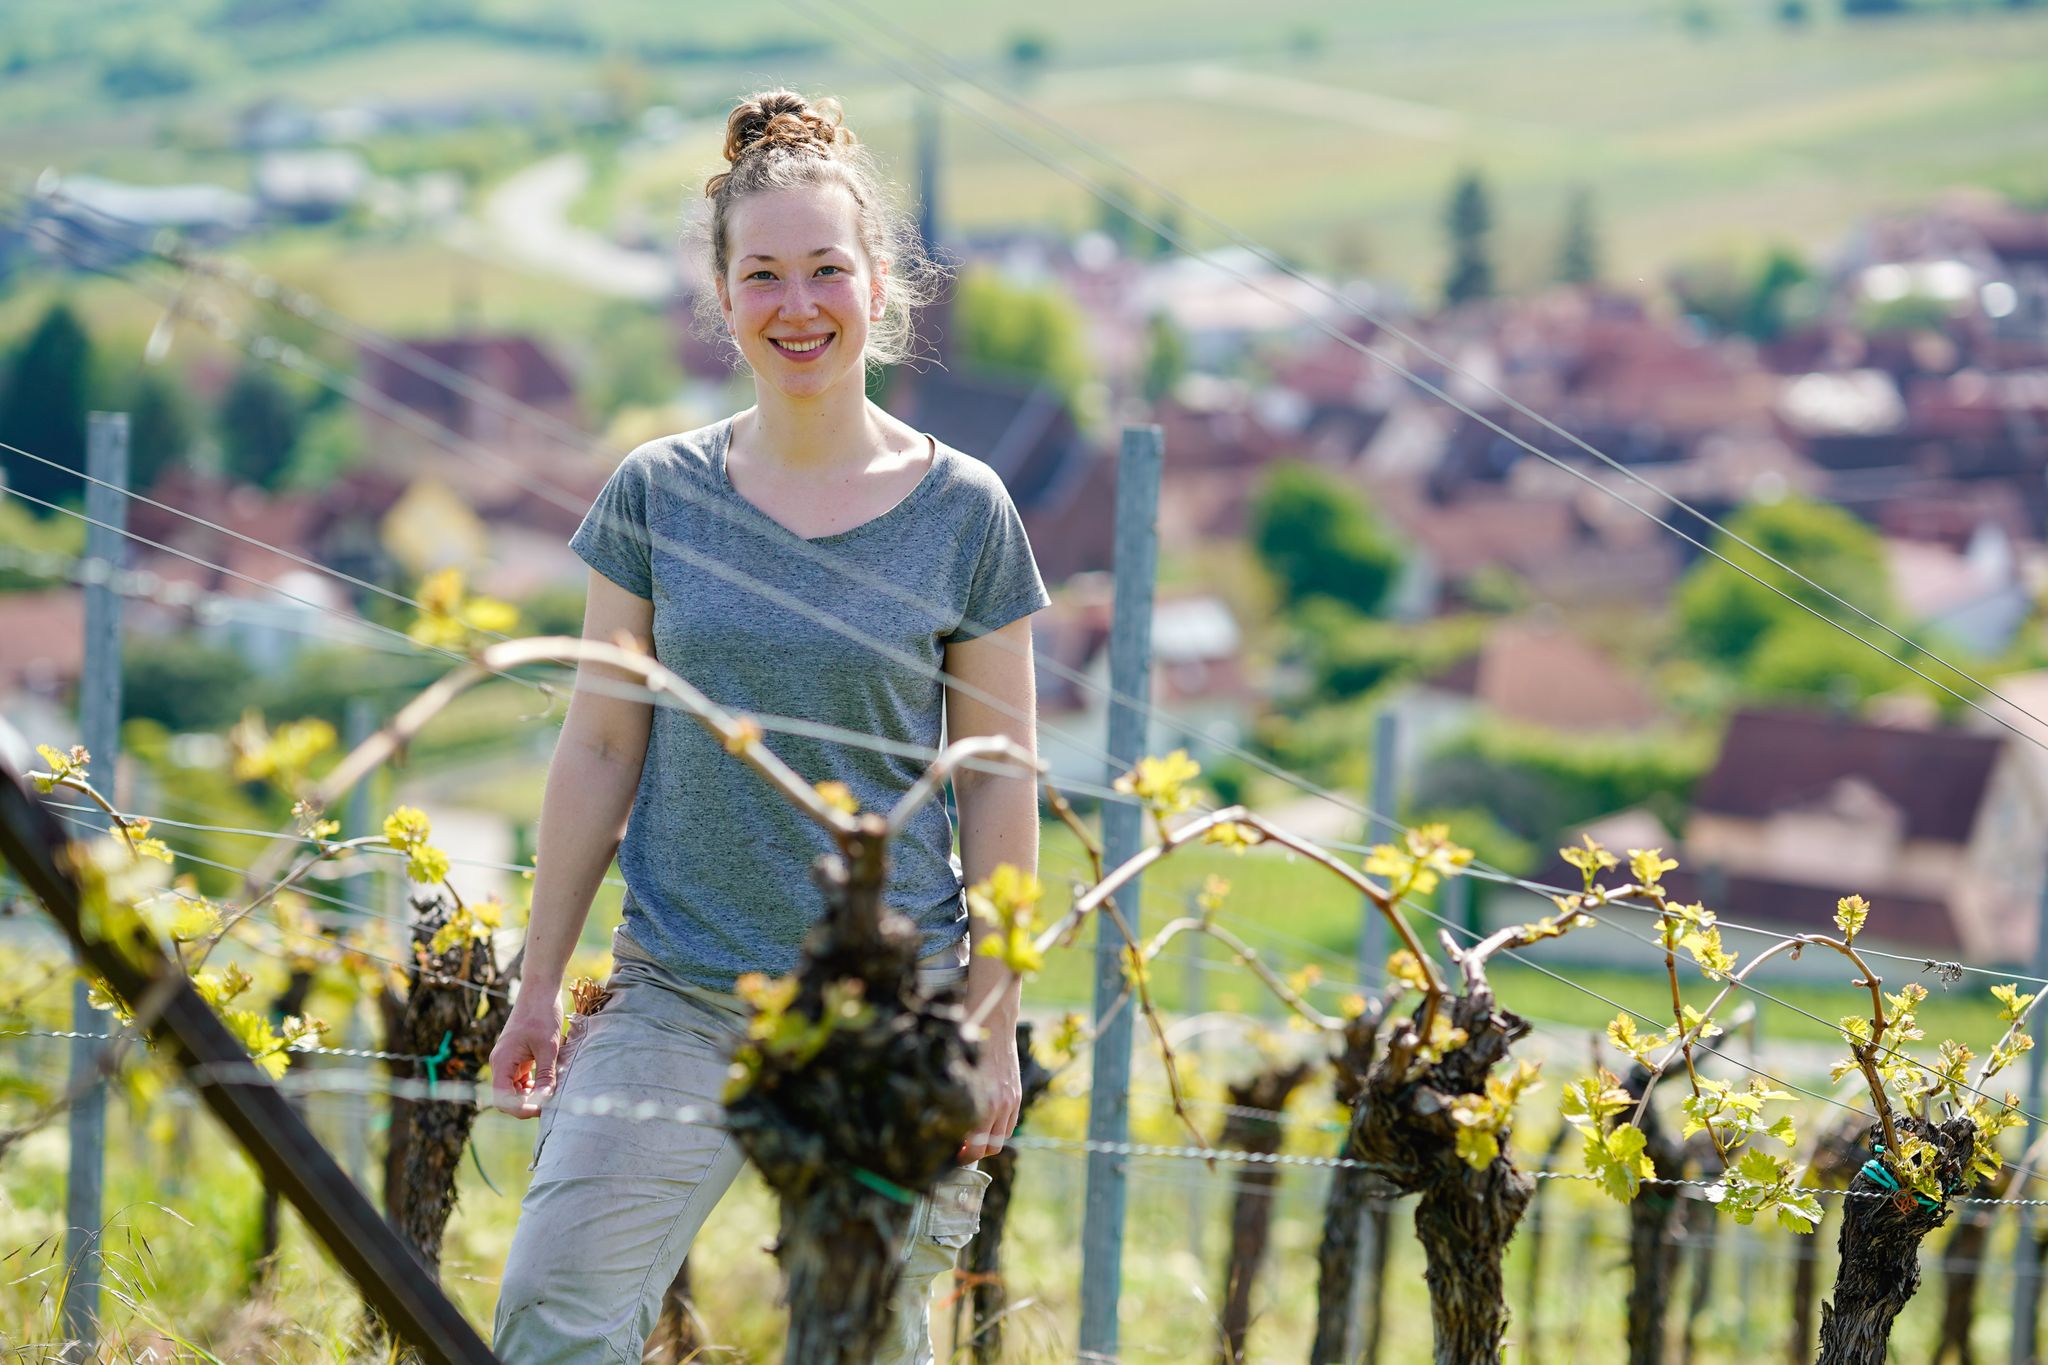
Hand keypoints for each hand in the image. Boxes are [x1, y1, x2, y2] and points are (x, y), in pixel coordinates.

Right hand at [490, 998, 563, 1118]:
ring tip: (551, 1094)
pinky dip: (533, 1085)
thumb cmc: (542, 1015)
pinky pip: (521, 1079)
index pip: (503, 1099)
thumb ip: (546, 1074)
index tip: (542, 1109)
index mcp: (502, 1062)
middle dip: (526, 1104)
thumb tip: (546, 1099)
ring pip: (515, 1089)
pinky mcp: (518, 1056)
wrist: (540, 990)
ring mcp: (508, 1060)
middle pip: (507, 1097)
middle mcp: (501, 1063)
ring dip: (531, 1095)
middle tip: (550, 1104)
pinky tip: (548, 1083)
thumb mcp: (549, 1047)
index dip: (520, 1109)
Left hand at [959, 1025, 1021, 1161]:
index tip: (952, 1157)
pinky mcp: (1016, 1094)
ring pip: (1000, 1139)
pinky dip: (999, 1129)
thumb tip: (941, 1127)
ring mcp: (1009, 1101)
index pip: (974, 1149)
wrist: (993, 1022)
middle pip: (989, 1148)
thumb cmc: (964, 1046)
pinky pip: (1010, 1124)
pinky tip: (986, 1122)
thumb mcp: (952, 1076)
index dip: (963, 1158)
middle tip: (960, 1149)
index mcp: (979, 1104)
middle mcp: (997, 1106)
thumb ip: (951, 1103)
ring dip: (987, 1142)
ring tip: (972, 1136)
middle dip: (975, 1153)